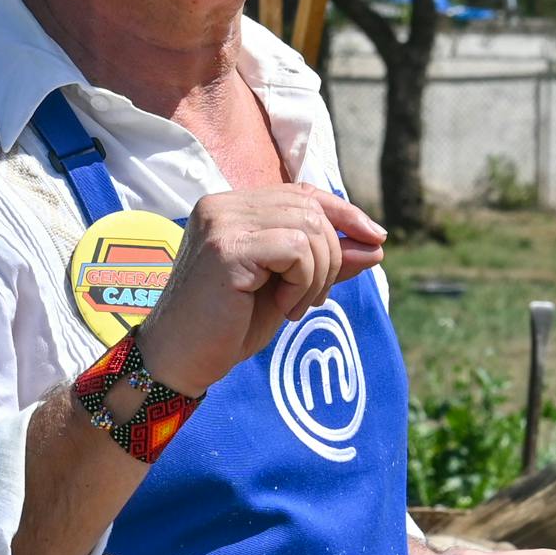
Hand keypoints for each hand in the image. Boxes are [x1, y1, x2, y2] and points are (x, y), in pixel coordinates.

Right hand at [132, 185, 383, 395]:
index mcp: (231, 206)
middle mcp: (222, 204)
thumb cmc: (226, 327)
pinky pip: (296, 249)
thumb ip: (323, 262)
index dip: (344, 212)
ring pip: (309, 227)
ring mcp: (221, 222)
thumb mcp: (285, 289)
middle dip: (330, 257)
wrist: (179, 361)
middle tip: (309, 300)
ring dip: (317, 274)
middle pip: (310, 209)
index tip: (376, 239)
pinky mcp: (226, 248)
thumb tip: (376, 244)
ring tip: (293, 307)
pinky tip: (282, 308)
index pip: (302, 193)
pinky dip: (303, 281)